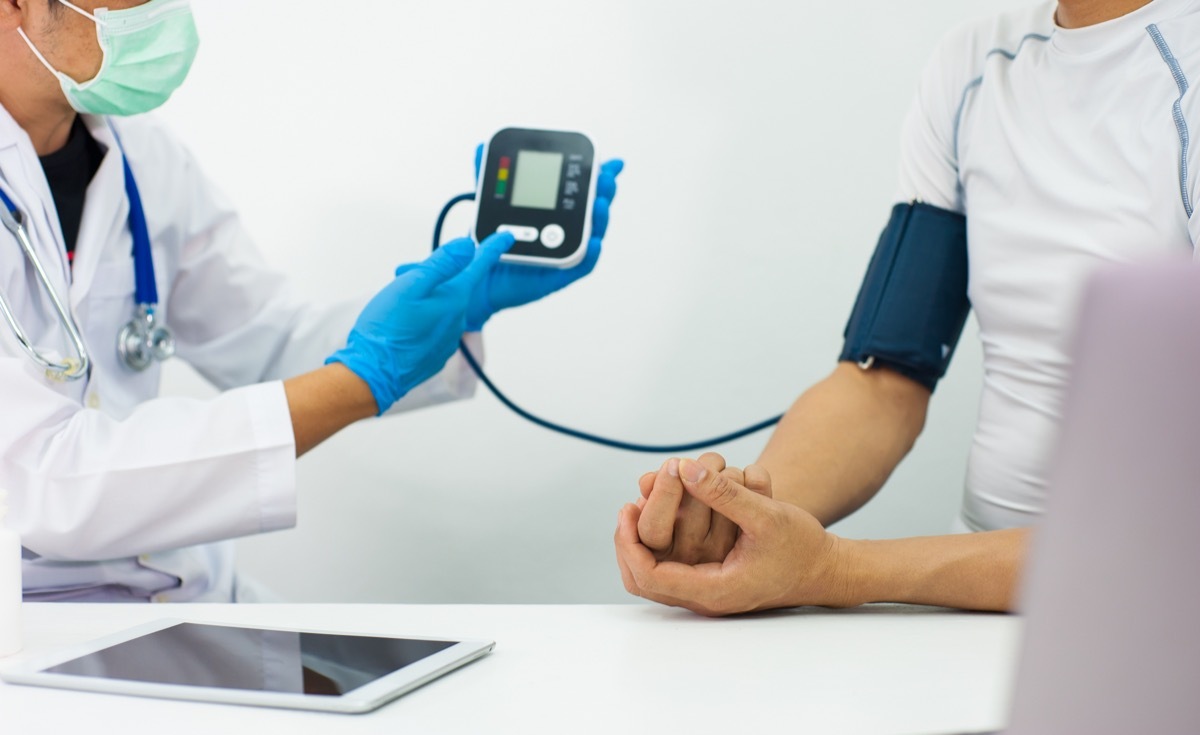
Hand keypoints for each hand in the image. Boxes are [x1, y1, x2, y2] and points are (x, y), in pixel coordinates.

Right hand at [327, 233, 514, 413]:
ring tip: (398, 306)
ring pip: (443, 307)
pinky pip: (435, 327)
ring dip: (428, 300)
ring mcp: (447, 339)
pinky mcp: (436, 353)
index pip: (479, 266)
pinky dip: (423, 320)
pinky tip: (403, 325)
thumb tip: (468, 246)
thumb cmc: (386, 330)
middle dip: (439, 278)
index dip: (493, 248)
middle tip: (408, 278)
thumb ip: (442, 264)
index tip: (506, 237)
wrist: (372, 374)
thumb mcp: (410, 286)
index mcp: (453, 299)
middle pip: (456, 286)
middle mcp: (457, 320)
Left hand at [464, 147, 624, 329]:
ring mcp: (563, 251)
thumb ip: (488, 179)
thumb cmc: (492, 242)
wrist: (478, 276)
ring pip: (592, 234)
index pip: (581, 189)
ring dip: (600, 219)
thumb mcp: (490, 205)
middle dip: (604, 191)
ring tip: (600, 203)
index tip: (602, 160)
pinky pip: (581, 265)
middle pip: (593, 208)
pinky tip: (594, 242)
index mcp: (555, 211)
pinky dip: (590, 254)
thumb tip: (479, 148)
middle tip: (605, 177)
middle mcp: (564, 229)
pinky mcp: (559, 275)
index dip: (595, 175)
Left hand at [615, 458, 851, 615]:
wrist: (826, 569)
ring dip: (641, 542)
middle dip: (629, 542)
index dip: (630, 541)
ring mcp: (707, 592)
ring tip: (638, 506)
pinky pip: (669, 569)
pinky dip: (659, 543)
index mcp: (714, 590)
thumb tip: (684, 468)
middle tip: (627, 507)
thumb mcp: (765, 514)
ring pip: (652, 577)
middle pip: (642, 581)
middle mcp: (705, 597)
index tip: (627, 507)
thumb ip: (724, 494)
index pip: (650, 576)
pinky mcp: (710, 581)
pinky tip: (660, 513)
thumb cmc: (802, 546)